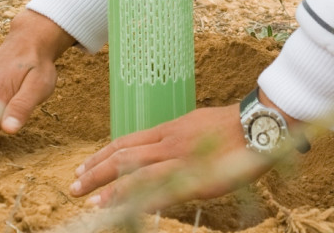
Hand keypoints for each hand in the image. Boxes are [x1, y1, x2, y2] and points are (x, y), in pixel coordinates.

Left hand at [69, 105, 277, 209]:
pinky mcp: (197, 176)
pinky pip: (163, 188)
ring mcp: (182, 158)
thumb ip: (177, 140)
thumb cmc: (234, 127)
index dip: (101, 156)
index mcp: (170, 130)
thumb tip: (161, 152)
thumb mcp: (197, 126)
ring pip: (137, 171)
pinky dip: (141, 198)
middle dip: (95, 172)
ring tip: (90, 200)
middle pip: (123, 156)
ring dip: (110, 187)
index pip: (126, 142)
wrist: (260, 124)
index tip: (83, 167)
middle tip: (74, 187)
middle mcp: (170, 142)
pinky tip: (126, 208)